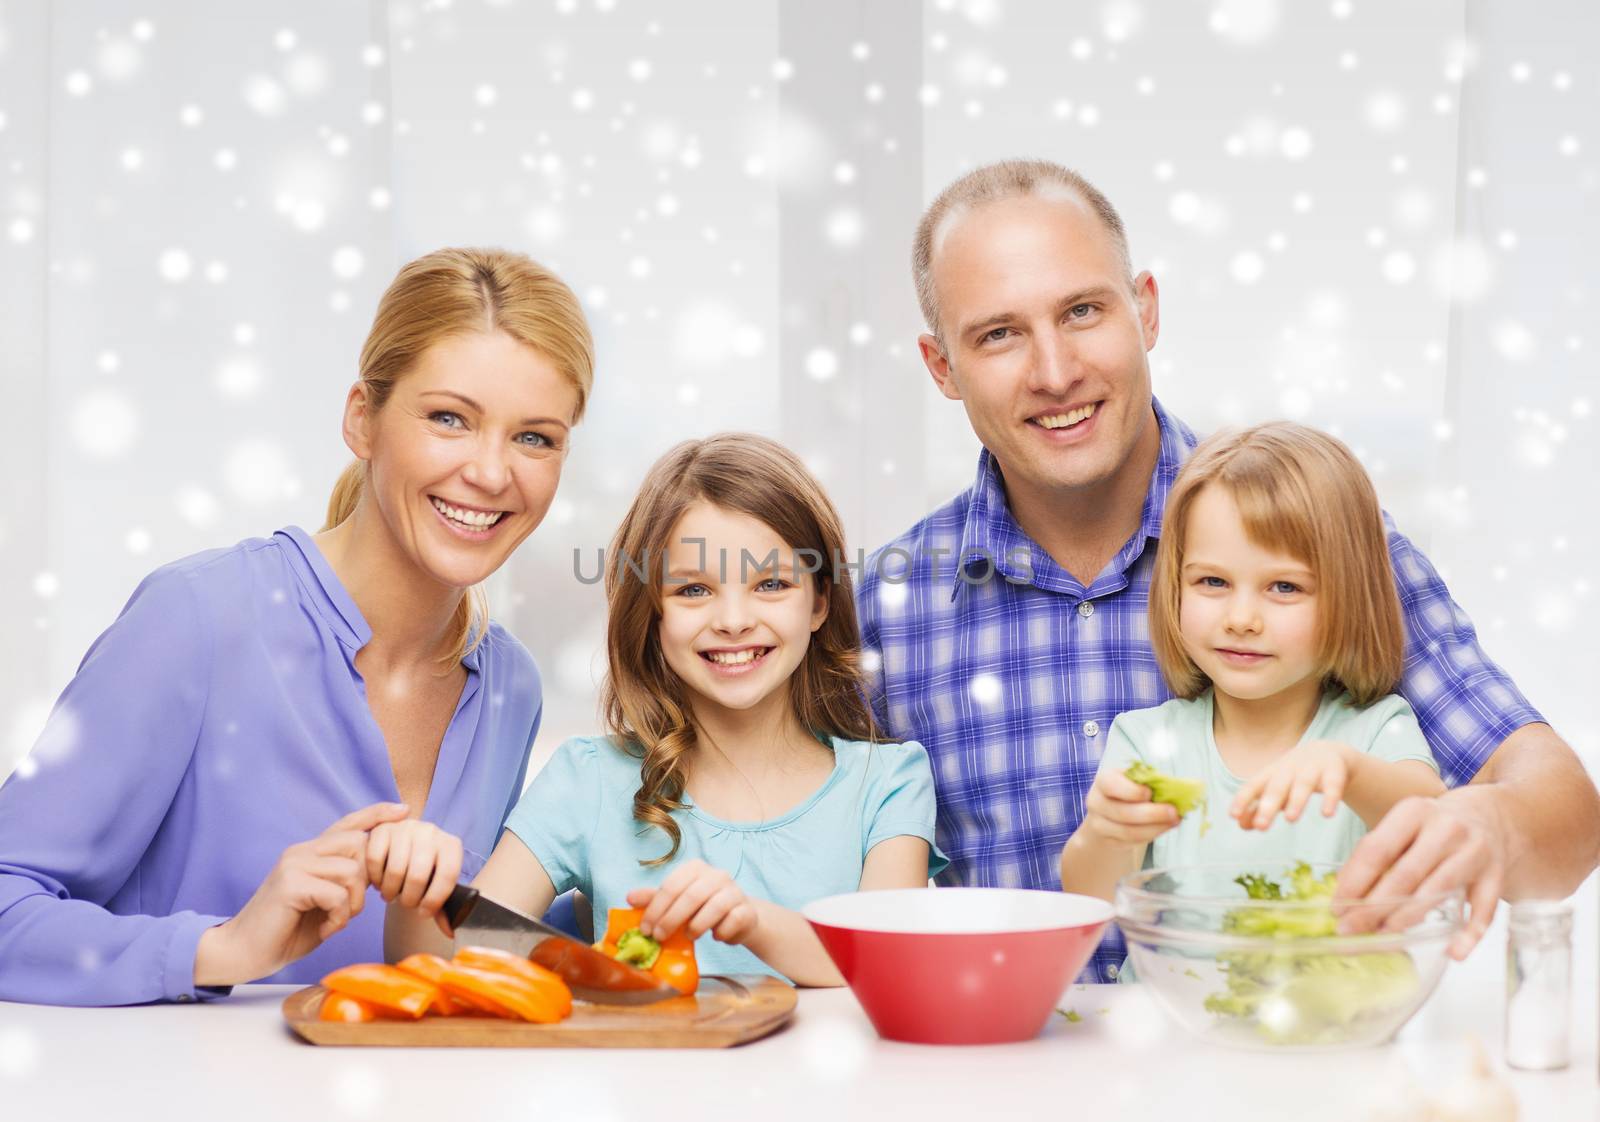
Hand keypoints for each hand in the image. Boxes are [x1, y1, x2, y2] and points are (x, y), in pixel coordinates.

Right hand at [196, 802, 409, 985]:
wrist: (244, 952)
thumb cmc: (287, 930)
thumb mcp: (323, 901)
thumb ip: (344, 883)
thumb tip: (376, 873)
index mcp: (311, 852)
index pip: (349, 824)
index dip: (376, 815)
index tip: (405, 809)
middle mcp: (302, 851)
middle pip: (360, 844)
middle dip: (368, 880)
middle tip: (352, 909)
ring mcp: (294, 864)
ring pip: (352, 871)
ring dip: (353, 905)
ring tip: (336, 922)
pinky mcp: (290, 884)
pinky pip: (337, 894)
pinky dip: (339, 917)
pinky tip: (325, 930)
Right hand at [366, 818, 464, 937]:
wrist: (407, 845)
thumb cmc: (425, 872)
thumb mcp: (438, 885)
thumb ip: (443, 908)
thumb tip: (451, 932)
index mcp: (451, 845)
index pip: (447, 876)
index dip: (434, 901)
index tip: (424, 914)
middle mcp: (431, 832)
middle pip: (418, 875)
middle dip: (410, 899)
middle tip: (406, 904)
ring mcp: (406, 828)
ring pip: (395, 869)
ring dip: (391, 891)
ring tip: (393, 896)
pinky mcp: (383, 829)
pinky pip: (375, 860)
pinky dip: (376, 878)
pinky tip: (381, 883)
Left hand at [626, 860, 757, 945]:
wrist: (739, 917)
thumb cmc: (702, 907)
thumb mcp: (677, 901)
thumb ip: (655, 898)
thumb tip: (629, 897)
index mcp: (695, 868)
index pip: (671, 885)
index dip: (655, 908)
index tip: (645, 929)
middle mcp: (717, 875)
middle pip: (691, 896)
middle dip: (670, 919)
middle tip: (659, 937)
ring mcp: (734, 891)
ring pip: (714, 907)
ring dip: (696, 926)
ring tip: (688, 936)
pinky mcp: (747, 909)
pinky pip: (732, 921)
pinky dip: (720, 932)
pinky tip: (715, 936)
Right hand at [1082, 767, 1180, 845]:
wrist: (1111, 811)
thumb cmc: (1129, 790)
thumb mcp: (1136, 780)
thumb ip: (1151, 782)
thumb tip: (1177, 789)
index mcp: (1104, 781)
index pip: (1112, 785)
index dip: (1131, 791)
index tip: (1149, 793)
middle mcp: (1096, 802)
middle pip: (1122, 812)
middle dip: (1151, 814)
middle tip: (1174, 812)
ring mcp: (1100, 824)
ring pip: (1128, 831)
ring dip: (1155, 827)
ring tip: (1174, 821)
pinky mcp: (1109, 841)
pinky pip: (1132, 842)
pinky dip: (1152, 835)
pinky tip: (1164, 827)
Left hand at [1231, 740, 1356, 830]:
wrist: (1329, 752)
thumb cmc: (1294, 776)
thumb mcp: (1277, 790)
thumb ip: (1259, 807)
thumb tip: (1241, 825)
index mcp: (1271, 773)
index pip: (1254, 785)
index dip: (1243, 799)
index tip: (1233, 816)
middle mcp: (1289, 768)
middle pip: (1277, 786)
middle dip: (1268, 805)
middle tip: (1261, 826)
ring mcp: (1312, 767)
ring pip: (1303, 783)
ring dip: (1296, 800)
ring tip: (1290, 818)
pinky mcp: (1334, 770)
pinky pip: (1333, 784)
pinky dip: (1330, 798)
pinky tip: (1327, 814)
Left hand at [1335, 789, 1504, 959]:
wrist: (1490, 816)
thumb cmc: (1433, 827)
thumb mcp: (1403, 825)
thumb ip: (1377, 852)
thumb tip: (1343, 890)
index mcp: (1413, 812)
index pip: (1377, 849)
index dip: (1354, 881)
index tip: (1337, 906)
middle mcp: (1445, 829)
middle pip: (1405, 874)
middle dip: (1374, 905)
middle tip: (1350, 928)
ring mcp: (1474, 852)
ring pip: (1438, 890)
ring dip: (1408, 917)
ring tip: (1384, 935)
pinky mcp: (1495, 875)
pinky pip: (1483, 909)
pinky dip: (1469, 934)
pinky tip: (1454, 952)